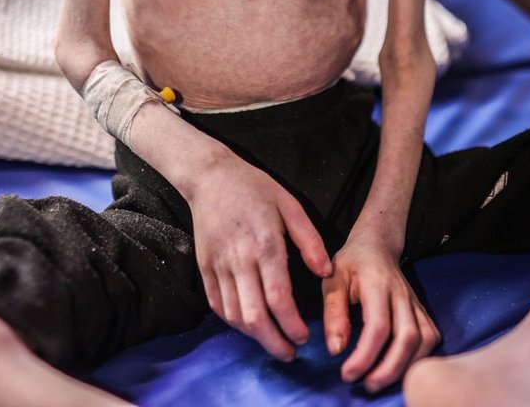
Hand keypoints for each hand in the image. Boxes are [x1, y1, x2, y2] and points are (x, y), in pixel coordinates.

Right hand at [186, 151, 333, 360]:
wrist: (210, 177)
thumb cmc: (255, 188)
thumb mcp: (290, 205)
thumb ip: (310, 240)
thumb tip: (325, 273)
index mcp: (265, 245)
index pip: (279, 299)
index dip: (292, 325)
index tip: (304, 337)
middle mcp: (239, 260)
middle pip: (255, 316)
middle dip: (274, 342)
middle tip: (290, 353)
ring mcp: (218, 266)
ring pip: (234, 315)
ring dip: (254, 336)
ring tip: (273, 342)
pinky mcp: (204, 268)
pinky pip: (217, 305)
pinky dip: (233, 322)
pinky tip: (249, 326)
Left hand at [322, 233, 439, 390]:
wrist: (377, 244)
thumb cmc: (351, 263)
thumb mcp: (332, 280)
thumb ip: (333, 312)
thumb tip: (336, 349)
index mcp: (378, 284)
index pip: (378, 326)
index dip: (365, 355)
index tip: (347, 374)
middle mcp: (403, 294)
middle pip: (408, 337)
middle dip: (390, 368)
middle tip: (368, 385)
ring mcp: (416, 302)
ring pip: (425, 340)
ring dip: (407, 366)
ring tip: (382, 381)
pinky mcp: (422, 310)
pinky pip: (431, 337)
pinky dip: (421, 358)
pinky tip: (403, 369)